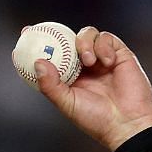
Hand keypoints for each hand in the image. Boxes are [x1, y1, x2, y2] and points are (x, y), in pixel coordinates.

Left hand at [29, 26, 151, 151]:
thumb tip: (38, 63)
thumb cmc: (95, 118)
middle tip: (43, 29)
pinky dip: (103, 46)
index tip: (25, 33)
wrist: (126, 122)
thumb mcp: (66, 102)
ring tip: (88, 61)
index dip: (38, 44)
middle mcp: (83, 66)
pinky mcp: (119, 54)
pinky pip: (107, 38)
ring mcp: (100, 58)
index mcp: (68, 77)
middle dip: (54, 32)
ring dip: (84, 43)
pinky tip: (105, 62)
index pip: (51, 56)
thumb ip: (50, 85)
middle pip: (67, 40)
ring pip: (86, 34)